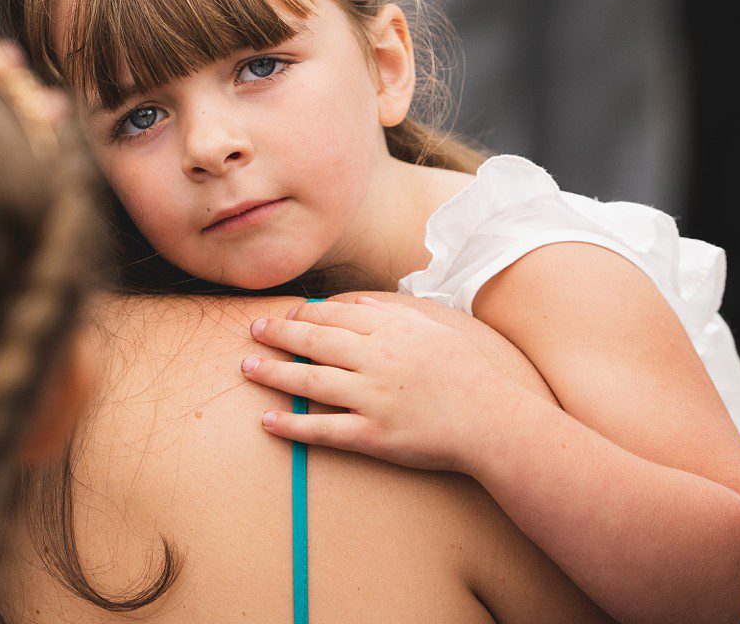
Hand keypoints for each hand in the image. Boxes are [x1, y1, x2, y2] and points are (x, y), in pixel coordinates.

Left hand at [242, 297, 528, 473]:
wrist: (493, 420)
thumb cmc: (467, 374)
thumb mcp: (435, 330)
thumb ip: (393, 314)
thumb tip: (358, 304)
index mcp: (392, 332)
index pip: (336, 316)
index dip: (305, 314)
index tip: (285, 313)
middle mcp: (377, 361)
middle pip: (315, 342)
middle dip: (279, 334)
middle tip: (254, 330)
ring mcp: (374, 399)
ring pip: (310, 382)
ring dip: (274, 374)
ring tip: (246, 368)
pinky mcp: (374, 435)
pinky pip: (324, 429)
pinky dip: (293, 425)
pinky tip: (268, 421)